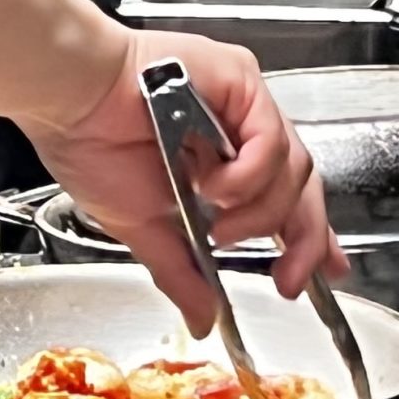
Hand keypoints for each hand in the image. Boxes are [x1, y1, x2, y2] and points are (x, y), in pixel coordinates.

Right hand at [24, 31, 343, 335]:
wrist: (68, 100)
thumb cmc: (91, 143)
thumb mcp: (142, 227)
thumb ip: (181, 272)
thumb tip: (202, 320)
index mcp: (221, 159)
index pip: (286, 199)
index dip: (311, 236)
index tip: (329, 268)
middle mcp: (238, 127)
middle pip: (302, 185)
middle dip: (303, 239)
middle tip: (289, 277)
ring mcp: (242, 102)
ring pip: (293, 168)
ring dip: (259, 211)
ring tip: (218, 227)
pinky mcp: (240, 79)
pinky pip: (271, 141)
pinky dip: (249, 177)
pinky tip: (213, 186)